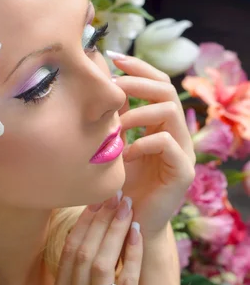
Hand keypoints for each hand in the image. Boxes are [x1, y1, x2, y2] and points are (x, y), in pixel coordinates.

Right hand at [51, 194, 144, 284]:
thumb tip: (85, 251)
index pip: (68, 252)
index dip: (82, 223)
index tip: (94, 202)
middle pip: (82, 250)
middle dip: (98, 219)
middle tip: (113, 194)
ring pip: (98, 260)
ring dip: (113, 229)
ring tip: (126, 206)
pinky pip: (123, 278)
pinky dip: (130, 252)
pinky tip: (137, 234)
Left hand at [110, 55, 195, 238]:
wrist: (129, 225)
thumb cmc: (120, 189)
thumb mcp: (115, 149)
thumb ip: (115, 122)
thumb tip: (101, 89)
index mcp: (161, 127)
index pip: (158, 85)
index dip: (139, 69)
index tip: (113, 58)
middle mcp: (176, 135)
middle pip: (167, 90)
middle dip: (138, 82)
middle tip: (113, 85)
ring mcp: (183, 153)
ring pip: (169, 112)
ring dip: (138, 112)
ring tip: (116, 125)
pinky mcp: (183, 172)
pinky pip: (167, 143)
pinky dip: (143, 142)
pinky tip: (126, 153)